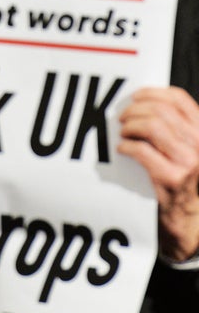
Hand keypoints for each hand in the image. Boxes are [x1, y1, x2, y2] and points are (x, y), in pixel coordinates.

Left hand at [117, 86, 198, 261]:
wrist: (189, 219)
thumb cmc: (183, 178)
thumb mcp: (187, 148)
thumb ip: (176, 126)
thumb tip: (144, 102)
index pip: (180, 99)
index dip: (153, 93)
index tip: (136, 95)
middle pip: (162, 111)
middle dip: (135, 110)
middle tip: (122, 117)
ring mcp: (189, 162)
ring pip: (152, 127)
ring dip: (130, 126)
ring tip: (123, 132)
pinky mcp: (172, 178)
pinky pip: (142, 150)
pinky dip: (127, 146)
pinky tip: (122, 149)